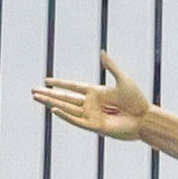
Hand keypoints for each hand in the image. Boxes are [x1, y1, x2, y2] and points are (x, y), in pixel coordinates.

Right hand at [31, 50, 155, 141]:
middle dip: (49, 94)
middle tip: (33, 91)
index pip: (73, 87)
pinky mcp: (94, 126)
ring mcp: (91, 115)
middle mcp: (91, 104)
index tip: (46, 80)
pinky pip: (76, 120)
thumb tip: (102, 52)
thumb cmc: (137, 100)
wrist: (144, 118)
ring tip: (37, 98)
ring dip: (51, 103)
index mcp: (96, 92)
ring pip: (66, 108)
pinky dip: (65, 115)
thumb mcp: (123, 80)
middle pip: (65, 98)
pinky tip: (54, 109)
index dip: (60, 84)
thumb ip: (111, 66)